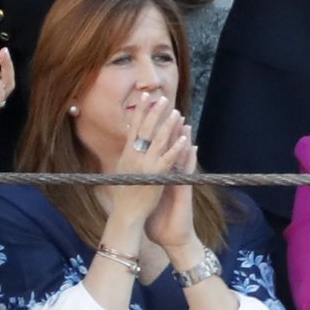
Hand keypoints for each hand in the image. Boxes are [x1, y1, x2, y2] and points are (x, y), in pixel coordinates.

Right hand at [111, 93, 186, 223]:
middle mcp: (135, 156)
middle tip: (164, 98)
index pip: (134, 127)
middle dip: (155, 112)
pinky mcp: (157, 175)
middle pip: (146, 129)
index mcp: (128, 153)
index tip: (146, 96)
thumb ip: (129, 156)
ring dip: (169, 125)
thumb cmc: (125, 195)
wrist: (126, 213)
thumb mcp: (124, 170)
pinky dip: (177, 148)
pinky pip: (169, 159)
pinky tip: (185, 139)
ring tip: (177, 113)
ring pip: (159, 140)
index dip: (140, 111)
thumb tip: (130, 142)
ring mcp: (146, 165)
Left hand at [145, 124, 197, 251]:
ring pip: (181, 158)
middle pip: (170, 150)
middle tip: (170, 112)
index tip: (150, 120)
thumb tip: (131, 180)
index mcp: (161, 177)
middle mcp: (171, 177)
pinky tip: (191, 147)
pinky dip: (188, 160)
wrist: (174, 239)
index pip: (157, 153)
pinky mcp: (184, 191)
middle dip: (169, 132)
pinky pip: (187, 172)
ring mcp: (179, 183)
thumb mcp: (149, 202)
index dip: (154, 137)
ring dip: (183, 140)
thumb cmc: (160, 221)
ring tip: (184, 123)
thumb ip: (144, 188)